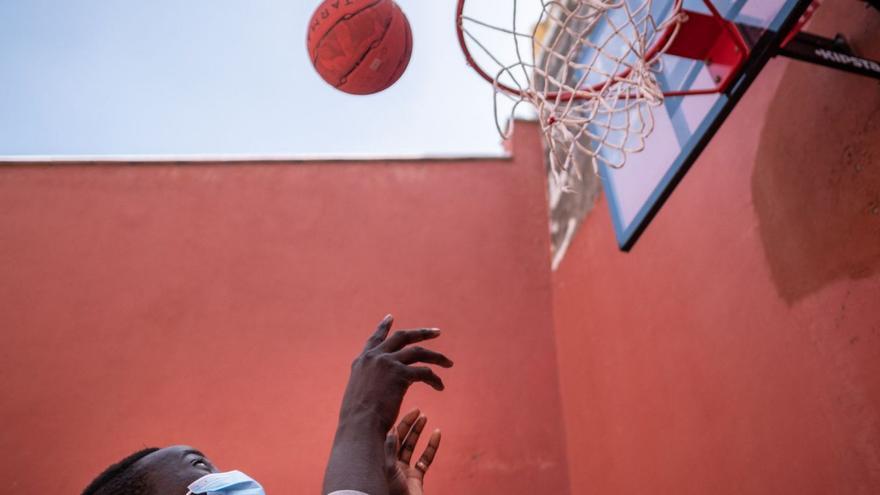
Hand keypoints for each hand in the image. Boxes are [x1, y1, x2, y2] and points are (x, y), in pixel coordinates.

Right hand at [339, 315, 453, 433]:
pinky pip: (424, 372)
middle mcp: (374, 357)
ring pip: (418, 352)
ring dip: (436, 356)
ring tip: (449, 363)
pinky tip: (440, 386)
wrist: (359, 426)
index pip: (375, 339)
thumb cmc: (358, 421)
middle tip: (437, 332)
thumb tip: (375, 386)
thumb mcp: (358, 395)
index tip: (390, 317)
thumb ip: (367, 383)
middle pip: (402, 337)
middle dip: (421, 333)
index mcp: (362, 361)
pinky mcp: (400, 374)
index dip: (383, 328)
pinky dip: (434, 378)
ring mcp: (387, 363)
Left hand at [386, 409, 441, 494]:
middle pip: (401, 439)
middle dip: (409, 425)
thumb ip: (390, 450)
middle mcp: (392, 463)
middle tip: (417, 411)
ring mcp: (404, 470)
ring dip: (419, 432)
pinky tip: (437, 433)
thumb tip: (391, 429)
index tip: (407, 411)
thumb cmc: (390, 492)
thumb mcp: (388, 470)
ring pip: (412, 447)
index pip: (390, 437)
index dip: (399, 423)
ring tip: (425, 417)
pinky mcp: (416, 478)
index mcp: (382, 460)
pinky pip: (426, 459)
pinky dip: (432, 446)